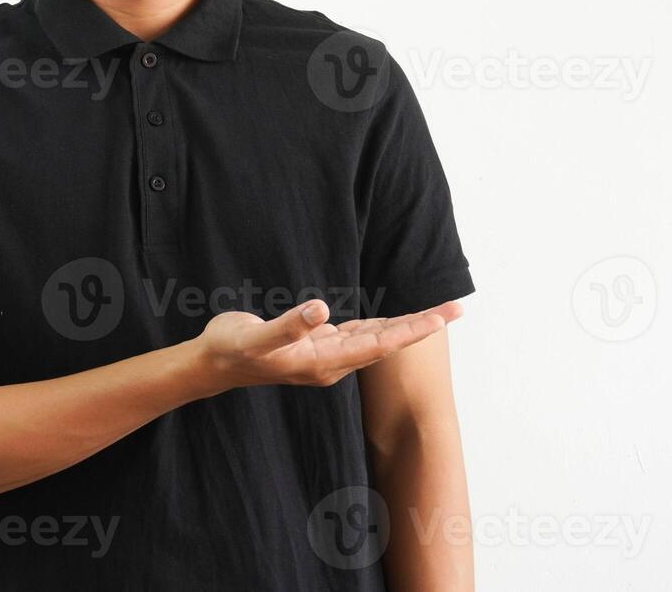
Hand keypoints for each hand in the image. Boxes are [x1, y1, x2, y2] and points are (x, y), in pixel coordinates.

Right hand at [190, 298, 462, 393]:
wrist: (214, 364)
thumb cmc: (234, 348)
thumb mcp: (258, 336)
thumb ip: (290, 324)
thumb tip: (321, 309)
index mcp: (323, 360)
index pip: (378, 343)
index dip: (411, 329)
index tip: (442, 317)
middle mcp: (331, 360)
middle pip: (386, 341)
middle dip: (421, 325)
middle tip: (457, 308)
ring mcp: (325, 354)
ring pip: (375, 338)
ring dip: (405, 325)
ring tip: (437, 313)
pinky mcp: (316, 344)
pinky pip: (358, 334)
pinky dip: (380, 324)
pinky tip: (391, 319)